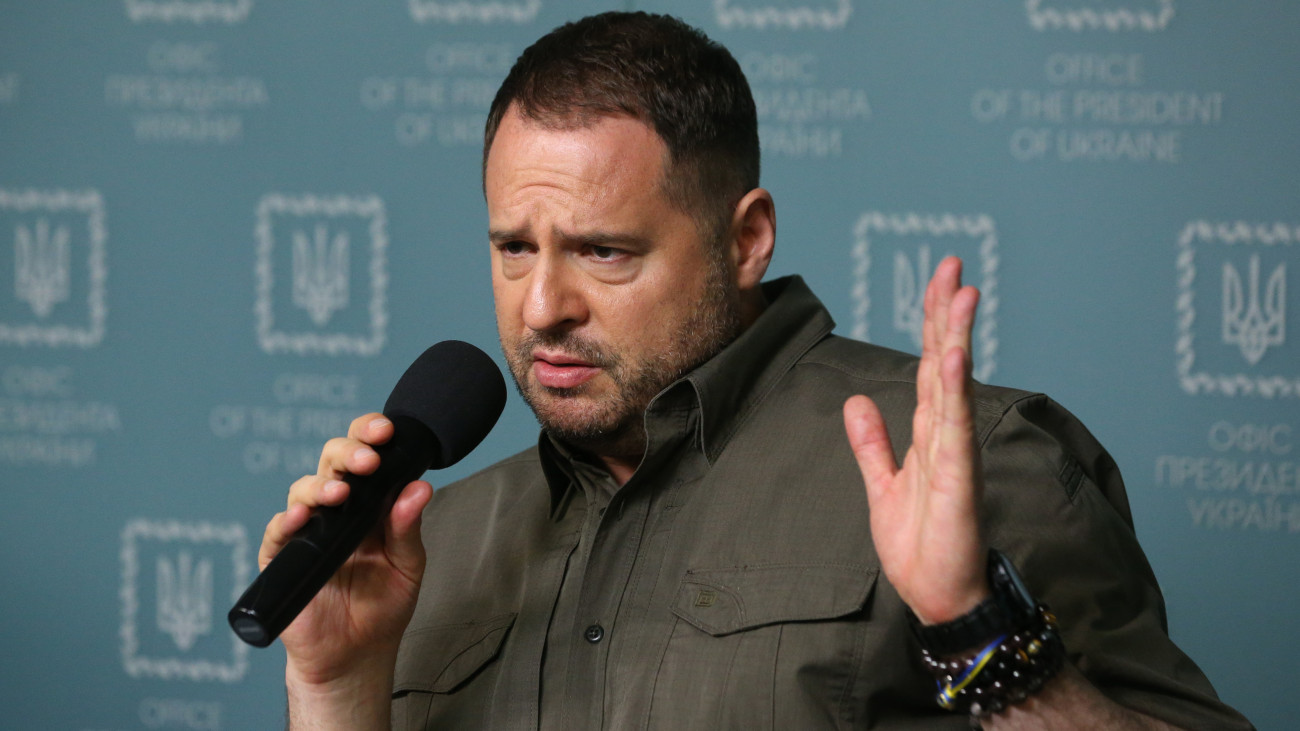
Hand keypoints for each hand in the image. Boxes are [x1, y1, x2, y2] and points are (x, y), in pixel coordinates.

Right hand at [259, 413, 431, 686]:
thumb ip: (408, 527)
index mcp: (368, 503)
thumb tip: (419, 487)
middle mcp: (336, 509)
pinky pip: (278, 533)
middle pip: (332, 462)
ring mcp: (308, 532)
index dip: (369, 436)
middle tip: (368, 460)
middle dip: (349, 452)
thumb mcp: (407, 565)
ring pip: (303, 490)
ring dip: (321, 486)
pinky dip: (286, 521)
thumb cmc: (381, 607)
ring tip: (340, 493)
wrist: (356, 655)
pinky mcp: (282, 559)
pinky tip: (301, 517)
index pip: (364, 455)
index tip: (386, 432)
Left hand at [843, 256, 988, 623]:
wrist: (937, 596)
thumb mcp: (883, 485)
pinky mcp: (958, 475)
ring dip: (957, 335)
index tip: (938, 280)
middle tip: (952, 264)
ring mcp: (955, 450)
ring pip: (954, 381)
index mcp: (928, 433)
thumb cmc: (920, 545)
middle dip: (947, 312)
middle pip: (944, 360)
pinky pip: (954, 423)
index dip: (932, 322)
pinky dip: (955, 386)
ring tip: (962, 291)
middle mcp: (946, 433)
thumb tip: (856, 400)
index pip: (930, 365)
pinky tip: (954, 354)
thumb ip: (872, 443)